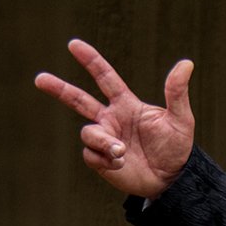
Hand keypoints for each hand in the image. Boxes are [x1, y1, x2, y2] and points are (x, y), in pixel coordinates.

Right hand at [33, 38, 196, 198]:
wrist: (173, 180)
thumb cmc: (177, 148)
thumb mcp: (180, 119)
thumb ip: (176, 92)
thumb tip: (186, 64)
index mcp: (126, 104)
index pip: (104, 78)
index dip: (90, 61)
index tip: (73, 45)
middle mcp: (111, 119)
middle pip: (78, 99)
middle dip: (59, 89)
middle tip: (39, 79)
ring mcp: (105, 139)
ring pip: (88, 132)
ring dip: (103, 141)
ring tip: (121, 151)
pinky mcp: (101, 160)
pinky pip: (91, 154)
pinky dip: (105, 158)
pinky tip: (120, 163)